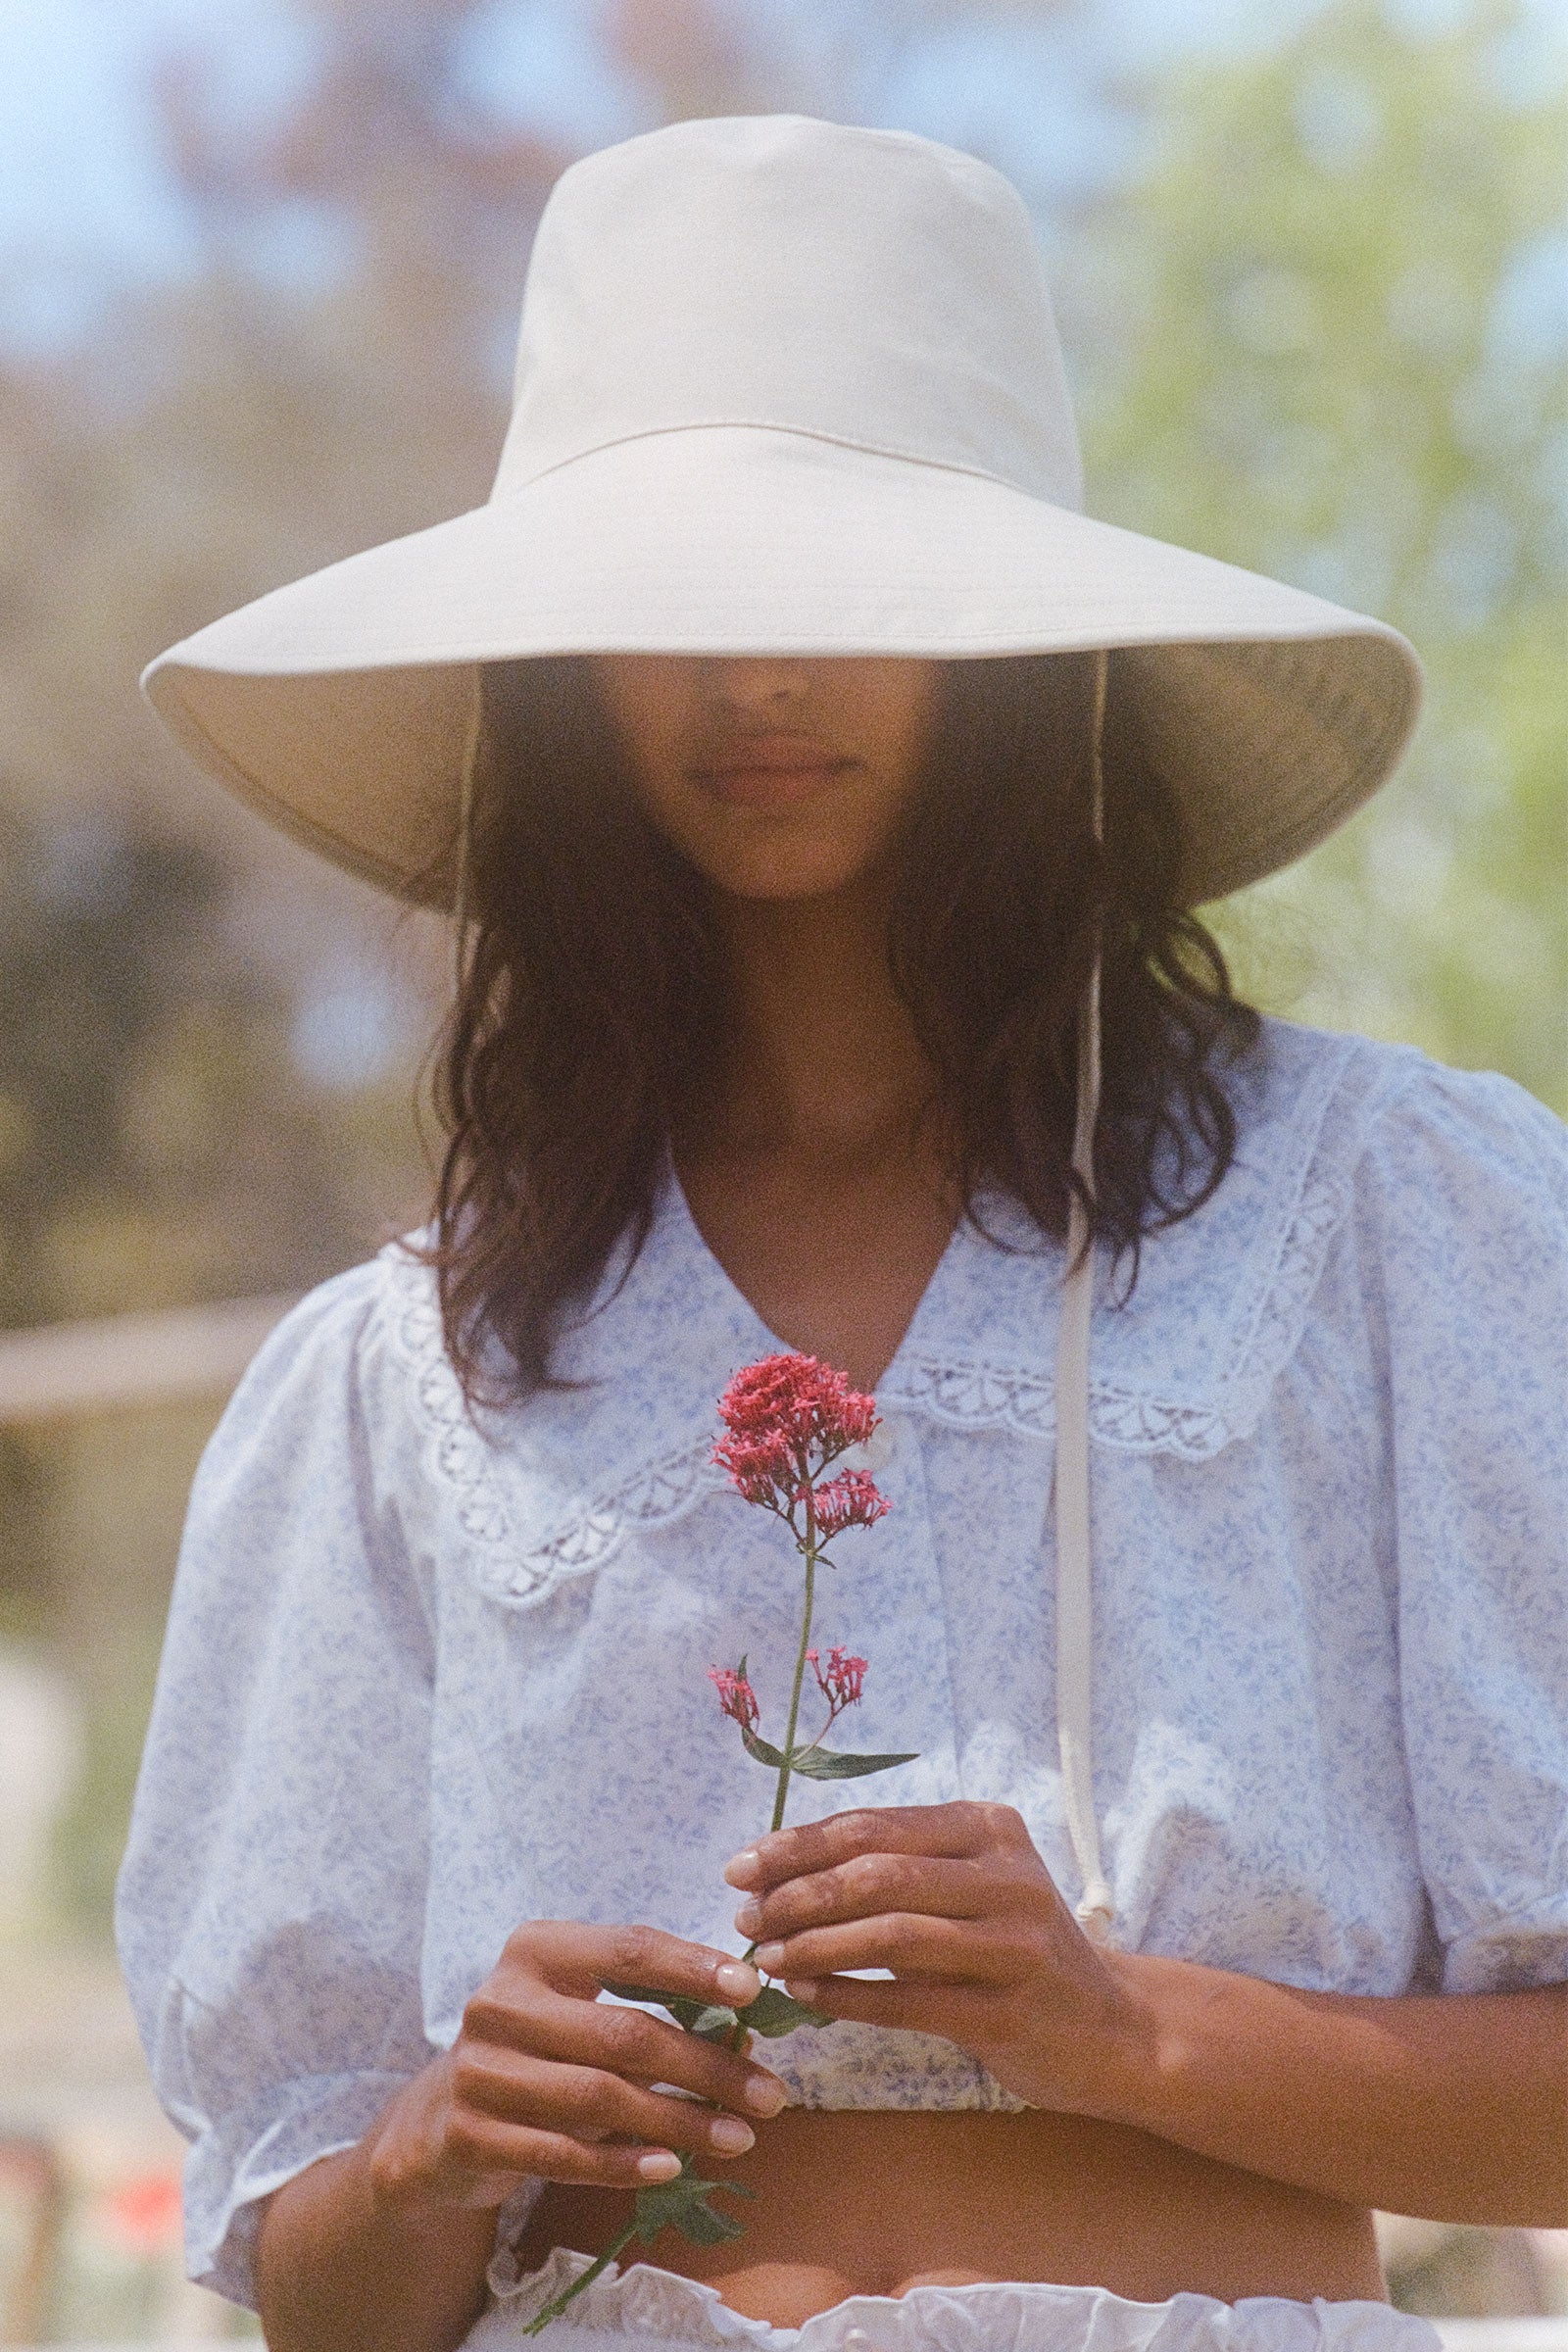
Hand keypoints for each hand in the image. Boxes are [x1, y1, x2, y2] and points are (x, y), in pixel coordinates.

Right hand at [367, 1922, 787, 2217]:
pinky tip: (671, 2168)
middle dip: (706, 2066)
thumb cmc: (539, 2052)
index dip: (692, 1967)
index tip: (753, 1990)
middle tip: (770, 2095)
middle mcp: (501, 2000)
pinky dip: (624, 2164)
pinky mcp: (471, 2133)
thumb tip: (742, 2038)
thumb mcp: (585, 2015)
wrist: (441, 2121)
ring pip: (601, 2097)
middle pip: (624, 2032)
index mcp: (536, 1950)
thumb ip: (652, 2015)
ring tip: (739, 2137)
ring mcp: (481, 2069)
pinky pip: (563, 2154)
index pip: (627, 1949)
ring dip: (680, 2122)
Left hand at [725, 1802, 1154, 2115]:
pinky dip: (848, 1996)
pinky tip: (807, 1995)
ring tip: (765, 1960)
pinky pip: (909, 2001)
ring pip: (890, 1934)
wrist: (1110, 2028)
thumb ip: (893, 1871)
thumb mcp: (966, 1888)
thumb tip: (777, 1872)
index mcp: (988, 1827)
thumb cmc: (1013, 1950)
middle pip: (878, 1872)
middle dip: (797, 1894)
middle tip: (743, 1918)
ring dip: (814, 1945)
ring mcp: (1015, 1943)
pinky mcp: (1011, 2011)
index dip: (798, 1845)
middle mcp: (1008, 1875)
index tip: (741, 1868)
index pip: (873, 1826)